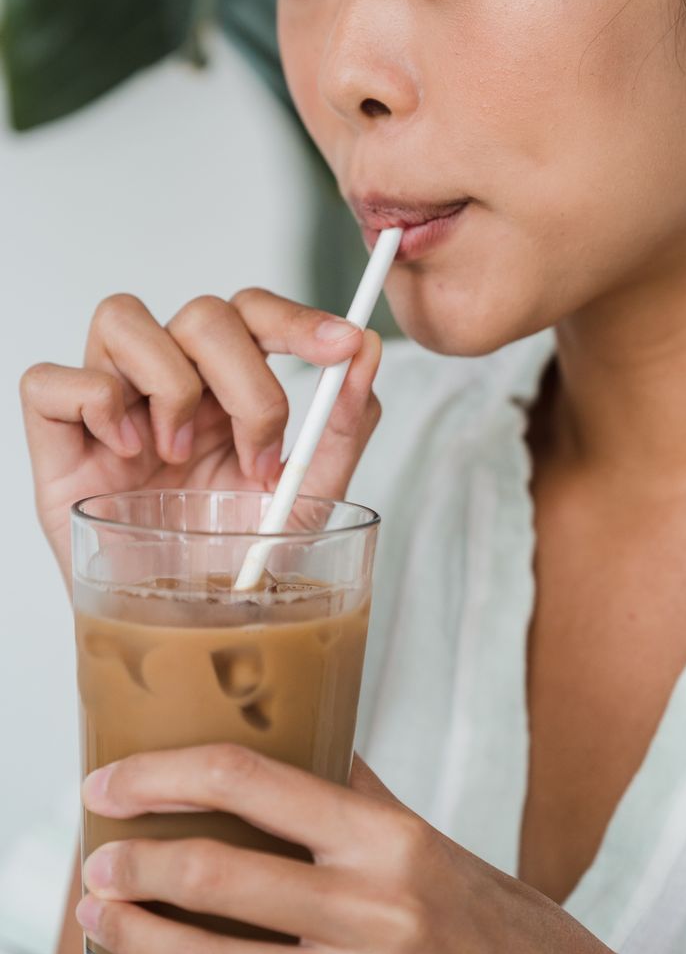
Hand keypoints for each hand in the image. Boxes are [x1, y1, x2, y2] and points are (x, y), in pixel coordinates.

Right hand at [20, 288, 382, 586]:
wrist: (187, 641)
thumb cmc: (236, 566)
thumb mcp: (309, 500)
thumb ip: (343, 426)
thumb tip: (369, 348)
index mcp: (227, 389)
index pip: (253, 312)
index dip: (295, 316)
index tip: (343, 345)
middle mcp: (169, 384)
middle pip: (201, 314)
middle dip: (246, 380)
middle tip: (257, 456)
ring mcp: (111, 408)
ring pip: (121, 317)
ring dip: (168, 385)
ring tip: (178, 456)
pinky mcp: (57, 442)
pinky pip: (48, 380)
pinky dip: (92, 402)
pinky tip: (124, 453)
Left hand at [76, 745, 636, 953]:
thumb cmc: (509, 930)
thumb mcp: (441, 849)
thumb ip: (363, 805)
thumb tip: (297, 756)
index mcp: (393, 841)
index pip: (252, 781)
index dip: (164, 775)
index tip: (112, 784)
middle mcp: (376, 915)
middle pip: (214, 877)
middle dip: (132, 868)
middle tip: (96, 864)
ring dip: (140, 947)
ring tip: (105, 929)